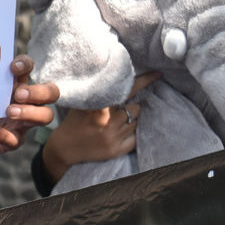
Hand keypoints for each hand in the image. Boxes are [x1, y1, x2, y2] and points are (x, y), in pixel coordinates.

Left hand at [0, 54, 59, 154]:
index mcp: (16, 82)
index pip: (29, 67)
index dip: (25, 64)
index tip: (13, 67)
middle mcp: (26, 100)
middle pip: (50, 93)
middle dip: (38, 92)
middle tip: (18, 94)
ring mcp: (22, 122)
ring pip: (44, 116)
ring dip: (29, 113)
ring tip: (9, 112)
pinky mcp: (12, 141)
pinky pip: (14, 140)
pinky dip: (2, 135)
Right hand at [41, 71, 159, 182]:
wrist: (66, 147)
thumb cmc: (75, 120)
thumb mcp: (84, 102)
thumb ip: (100, 92)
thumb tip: (118, 76)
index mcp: (99, 106)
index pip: (127, 90)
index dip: (144, 81)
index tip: (158, 74)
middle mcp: (107, 121)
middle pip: (136, 108)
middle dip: (132, 106)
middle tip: (123, 107)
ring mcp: (113, 137)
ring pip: (136, 122)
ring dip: (132, 119)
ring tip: (119, 121)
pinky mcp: (116, 150)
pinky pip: (136, 138)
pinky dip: (132, 133)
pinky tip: (122, 131)